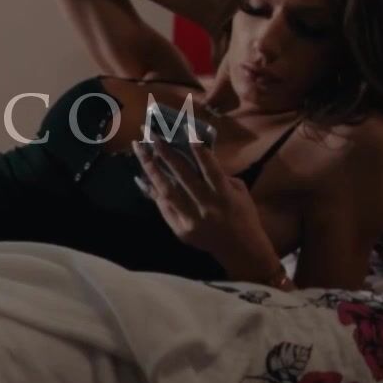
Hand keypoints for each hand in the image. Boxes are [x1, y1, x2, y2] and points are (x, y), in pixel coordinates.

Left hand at [133, 136, 274, 275]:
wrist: (240, 250)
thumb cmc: (243, 216)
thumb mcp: (239, 193)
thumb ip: (220, 176)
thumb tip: (198, 158)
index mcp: (224, 195)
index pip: (210, 169)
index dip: (199, 151)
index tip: (187, 132)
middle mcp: (206, 206)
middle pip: (182, 176)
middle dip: (165, 153)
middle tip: (151, 134)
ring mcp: (191, 218)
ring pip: (166, 191)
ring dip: (151, 169)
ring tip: (139, 151)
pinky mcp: (180, 229)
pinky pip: (163, 206)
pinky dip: (153, 191)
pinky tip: (143, 177)